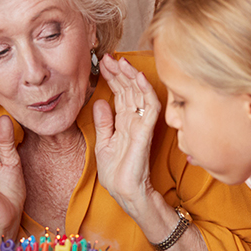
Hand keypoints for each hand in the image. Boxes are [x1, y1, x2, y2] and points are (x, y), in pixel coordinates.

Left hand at [92, 56, 160, 212]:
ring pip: (139, 93)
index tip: (102, 64)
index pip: (120, 94)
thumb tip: (100, 101)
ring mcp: (142, 124)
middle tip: (108, 57)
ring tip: (121, 61)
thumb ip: (104, 123)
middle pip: (129, 89)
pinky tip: (137, 77)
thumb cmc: (117, 173)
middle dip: (119, 72)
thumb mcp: (104, 143)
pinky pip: (150, 107)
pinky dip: (145, 91)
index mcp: (124, 122)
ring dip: (131, 76)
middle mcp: (135, 120)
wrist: (125, 193)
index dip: (112, 77)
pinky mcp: (146, 131)